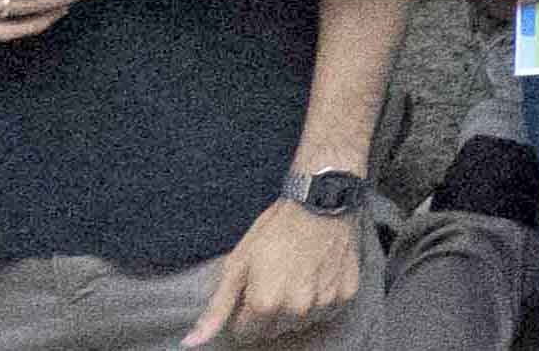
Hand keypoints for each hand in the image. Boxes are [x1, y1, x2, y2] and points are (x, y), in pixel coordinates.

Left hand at [182, 196, 369, 346]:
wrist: (322, 201)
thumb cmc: (276, 229)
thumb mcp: (237, 264)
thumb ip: (217, 308)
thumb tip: (191, 342)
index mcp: (265, 304)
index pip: (246, 333)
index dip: (244, 313)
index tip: (250, 291)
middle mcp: (297, 310)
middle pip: (274, 330)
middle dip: (269, 313)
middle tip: (273, 280)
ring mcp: (325, 303)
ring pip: (300, 323)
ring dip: (295, 308)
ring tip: (296, 276)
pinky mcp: (347, 294)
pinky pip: (327, 312)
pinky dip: (320, 299)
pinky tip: (317, 276)